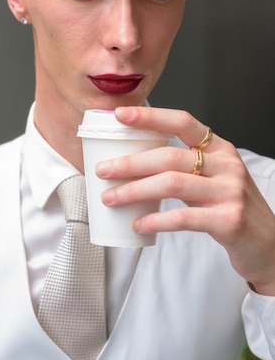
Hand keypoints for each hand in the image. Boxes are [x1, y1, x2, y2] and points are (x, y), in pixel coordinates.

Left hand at [96, 106, 274, 294]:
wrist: (268, 245)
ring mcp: (230, 192)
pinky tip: (138, 224)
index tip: (120, 114)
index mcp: (220, 149)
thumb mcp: (213, 179)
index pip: (184, 121)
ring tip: (110, 198)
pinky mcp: (229, 221)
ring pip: (172, 184)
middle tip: (102, 171)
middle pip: (170, 155)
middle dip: (130, 163)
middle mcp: (227, 165)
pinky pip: (183, 217)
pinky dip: (155, 220)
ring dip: (134, 190)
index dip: (150, 116)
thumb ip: (184, 167)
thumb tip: (130, 162)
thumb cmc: (230, 208)